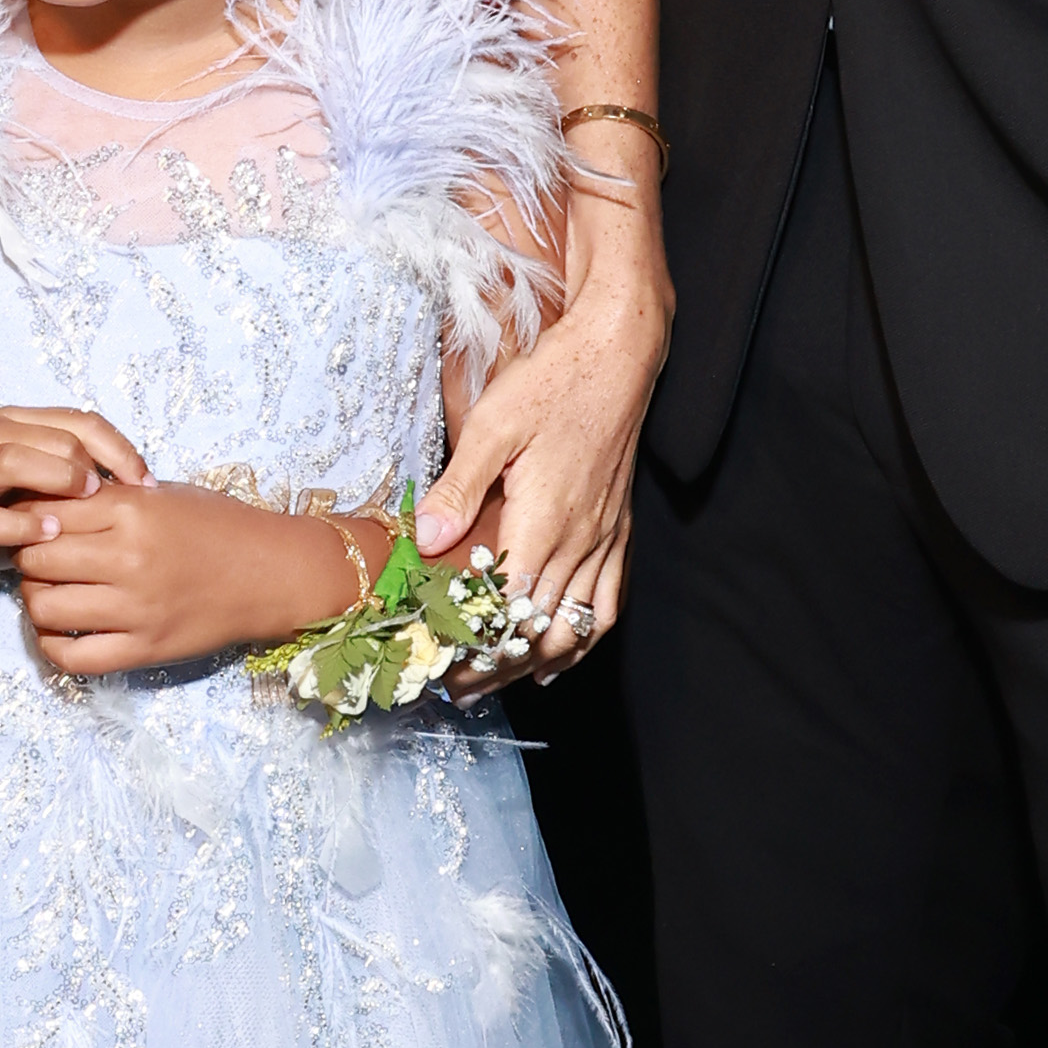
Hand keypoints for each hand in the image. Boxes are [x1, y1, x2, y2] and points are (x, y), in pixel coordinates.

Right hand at [0, 409, 145, 603]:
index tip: (148, 483)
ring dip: (55, 476)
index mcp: (5, 426)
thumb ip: (68, 478)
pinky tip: (49, 535)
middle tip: (124, 496)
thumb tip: (137, 486)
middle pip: (48, 433)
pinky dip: (20, 525)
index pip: (76, 420)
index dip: (119, 448)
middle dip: (92, 461)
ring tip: (88, 499)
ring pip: (9, 459)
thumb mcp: (27, 490)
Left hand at [15, 481, 378, 679]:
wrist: (274, 573)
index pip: (44, 510)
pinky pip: (72, 657)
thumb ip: (106, 497)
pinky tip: (60, 630)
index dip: (28, 515)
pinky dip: (52, 645)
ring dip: (36, 598)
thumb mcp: (161, 494)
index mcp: (130, 510)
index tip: (33, 521)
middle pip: (34, 557)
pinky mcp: (144, 649)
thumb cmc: (218, 526)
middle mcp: (128, 558)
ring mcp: (135, 608)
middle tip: (40, 557)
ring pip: (43, 606)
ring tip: (52, 591)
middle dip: (27, 555)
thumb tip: (44, 499)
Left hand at [413, 186, 671, 661]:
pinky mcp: (619, 531)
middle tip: (458, 689)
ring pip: (576, 626)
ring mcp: (604, 539)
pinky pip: (608, 603)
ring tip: (500, 684)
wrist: (618, 358)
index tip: (442, 669)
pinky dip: (585, 638)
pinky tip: (563, 654)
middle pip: (539, 630)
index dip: (475, 647)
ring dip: (538, 663)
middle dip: (498, 667)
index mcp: (544, 521)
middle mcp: (580, 541)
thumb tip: (429, 541)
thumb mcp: (492, 426)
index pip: (507, 609)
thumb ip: (460, 488)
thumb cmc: (552, 383)